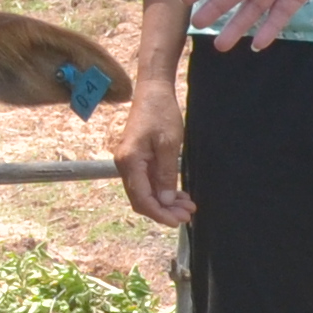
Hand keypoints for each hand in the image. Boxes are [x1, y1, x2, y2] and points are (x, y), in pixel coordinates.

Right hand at [113, 75, 190, 226]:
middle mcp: (125, 165)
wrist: (153, 91)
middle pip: (141, 199)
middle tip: (187, 215)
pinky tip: (178, 195)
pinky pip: (147, 182)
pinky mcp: (136, 159)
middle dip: (164, 211)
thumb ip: (165, 174)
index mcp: (129, 162)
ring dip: (165, 202)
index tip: (177, 221)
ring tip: (187, 206)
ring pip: (145, 192)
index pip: (141, 199)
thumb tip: (163, 202)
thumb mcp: (169, 144)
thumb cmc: (161, 113)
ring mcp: (129, 162)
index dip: (159, 214)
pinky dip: (162, 191)